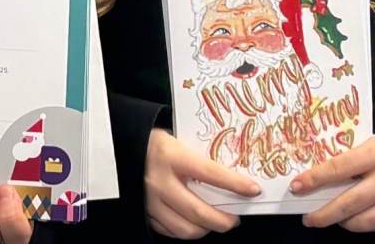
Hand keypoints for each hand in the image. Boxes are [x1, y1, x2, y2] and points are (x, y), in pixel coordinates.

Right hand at [145, 128, 259, 237]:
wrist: (121, 146)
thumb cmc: (152, 142)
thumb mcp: (176, 142)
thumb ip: (197, 158)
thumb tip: (230, 176)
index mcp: (170, 156)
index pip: (210, 174)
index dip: (235, 184)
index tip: (253, 190)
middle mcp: (160, 181)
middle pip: (199, 211)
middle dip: (224, 220)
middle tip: (235, 218)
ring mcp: (151, 201)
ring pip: (186, 228)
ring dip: (207, 229)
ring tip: (216, 222)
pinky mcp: (145, 212)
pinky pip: (170, 231)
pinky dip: (187, 230)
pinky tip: (194, 223)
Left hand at [293, 136, 374, 232]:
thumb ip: (353, 150)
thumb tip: (318, 161)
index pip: (339, 168)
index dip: (315, 179)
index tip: (297, 186)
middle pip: (349, 203)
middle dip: (324, 214)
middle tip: (308, 217)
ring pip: (365, 221)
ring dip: (342, 223)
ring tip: (327, 219)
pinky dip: (362, 224)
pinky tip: (351, 219)